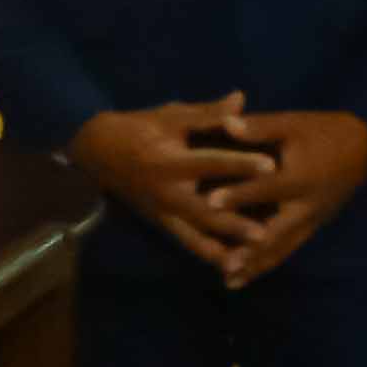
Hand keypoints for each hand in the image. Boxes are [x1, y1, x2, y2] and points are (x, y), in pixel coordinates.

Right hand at [65, 95, 273, 272]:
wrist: (94, 154)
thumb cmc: (136, 129)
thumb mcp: (169, 116)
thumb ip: (208, 114)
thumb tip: (241, 100)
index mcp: (169, 160)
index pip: (211, 163)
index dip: (241, 164)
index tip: (271, 167)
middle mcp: (166, 191)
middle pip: (205, 211)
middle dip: (234, 224)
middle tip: (265, 234)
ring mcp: (162, 211)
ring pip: (195, 235)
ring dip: (221, 250)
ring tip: (247, 262)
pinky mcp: (160, 222)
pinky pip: (186, 242)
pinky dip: (206, 254)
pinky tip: (229, 266)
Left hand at [213, 108, 366, 287]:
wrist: (364, 151)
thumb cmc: (322, 133)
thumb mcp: (293, 124)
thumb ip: (260, 127)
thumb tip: (226, 120)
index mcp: (301, 177)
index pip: (266, 188)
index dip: (238, 194)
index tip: (210, 203)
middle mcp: (307, 205)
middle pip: (277, 231)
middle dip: (251, 249)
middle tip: (224, 264)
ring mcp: (311, 220)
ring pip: (282, 247)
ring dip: (257, 265)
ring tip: (230, 281)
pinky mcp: (312, 227)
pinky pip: (288, 248)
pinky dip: (268, 262)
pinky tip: (245, 277)